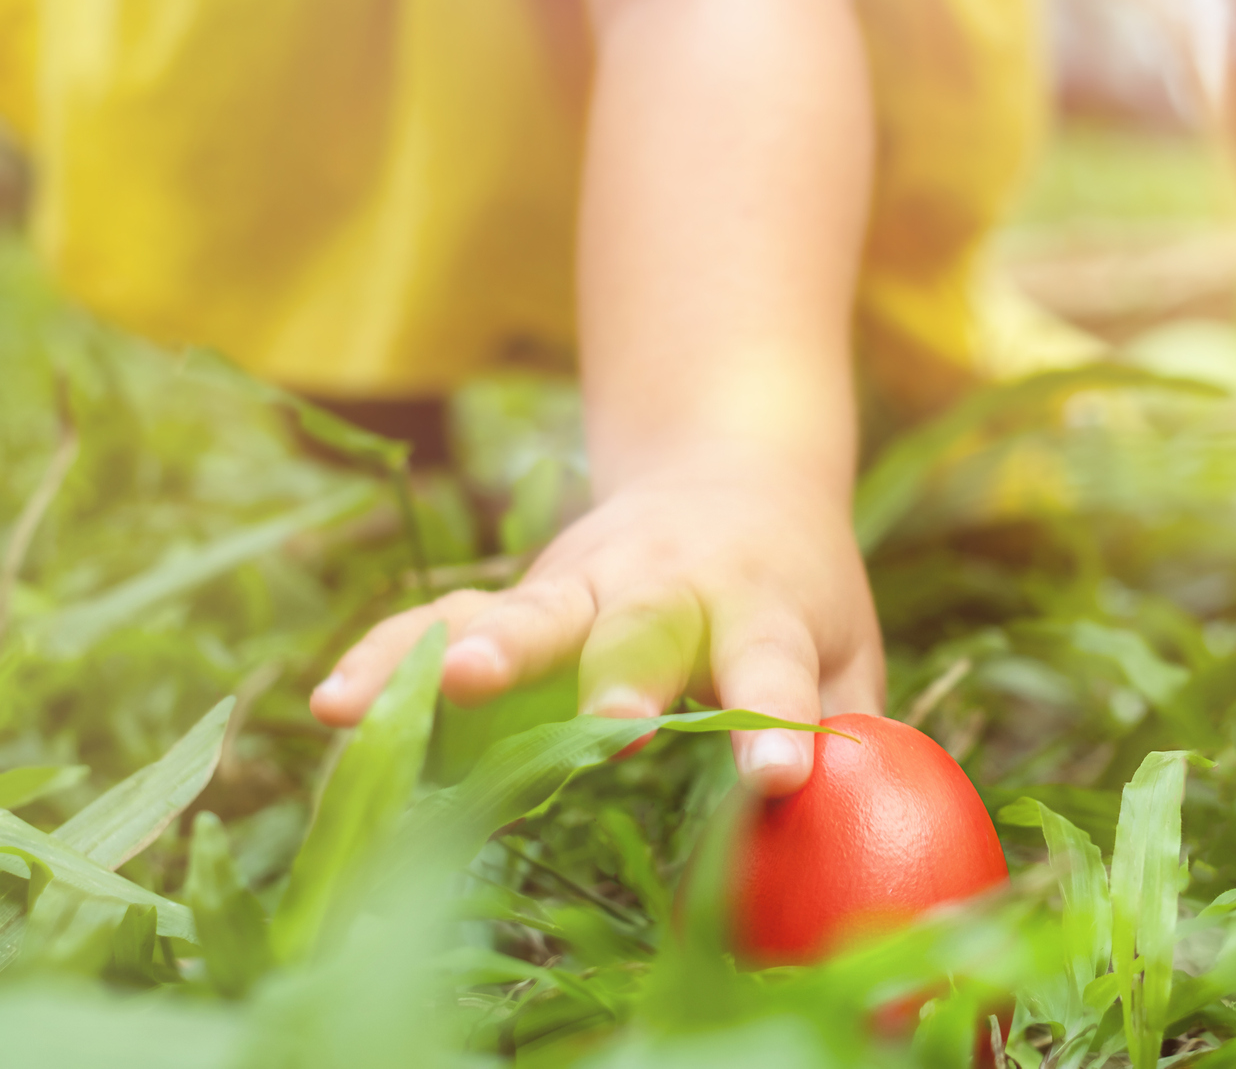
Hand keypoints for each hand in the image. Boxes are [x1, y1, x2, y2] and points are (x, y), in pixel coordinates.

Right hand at [309, 447, 884, 794]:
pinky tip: (332, 701)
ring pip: (529, 612)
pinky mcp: (520, 591)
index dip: (774, 719)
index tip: (778, 775)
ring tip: (452, 686)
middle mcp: (666, 584)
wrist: (727, 468)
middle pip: (641, 627)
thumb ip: (843, 723)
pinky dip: (392, 655)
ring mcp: (581, 582)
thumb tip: (845, 825)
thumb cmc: (796, 586)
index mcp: (758, 601)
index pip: (771, 664)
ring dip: (492, 649)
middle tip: (618, 725)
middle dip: (624, 676)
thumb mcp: (844, 642)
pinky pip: (445, 620)